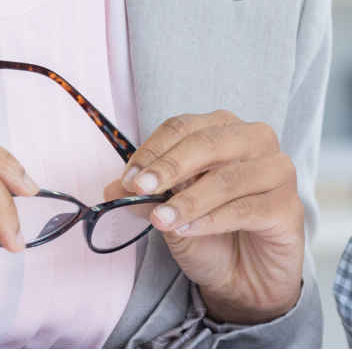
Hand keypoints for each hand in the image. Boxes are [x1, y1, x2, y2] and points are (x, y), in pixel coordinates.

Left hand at [111, 111, 302, 324]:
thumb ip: (145, 194)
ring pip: (225, 179)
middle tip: (140, 189)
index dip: (152, 150)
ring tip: (161, 219)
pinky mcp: (289, 208)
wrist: (242, 275)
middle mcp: (255, 141)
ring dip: (187, 201)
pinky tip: (187, 229)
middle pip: (207, 143)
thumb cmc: (208, 229)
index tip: (129, 178)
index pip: (182, 127)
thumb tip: (113, 187)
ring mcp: (277, 172)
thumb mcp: (169, 207)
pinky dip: (210, 220)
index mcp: (222, 127)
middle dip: (169, 167)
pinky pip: (245, 209)